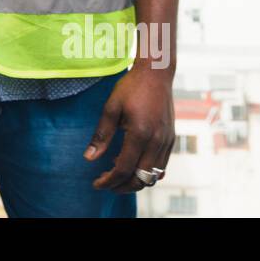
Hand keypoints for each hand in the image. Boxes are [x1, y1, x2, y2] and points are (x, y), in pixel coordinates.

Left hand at [84, 63, 174, 192]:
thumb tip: (89, 158)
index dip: (109, 180)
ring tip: (116, 173)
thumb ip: (101, 135)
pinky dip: (147, 171)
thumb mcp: (111, 108)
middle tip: (106, 183)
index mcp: (140, 134)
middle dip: (122, 186)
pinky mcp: (171, 139)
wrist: (156, 74)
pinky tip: (132, 162)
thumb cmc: (131, 87)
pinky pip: (161, 165)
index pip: (123, 168)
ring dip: (135, 180)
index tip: (96, 183)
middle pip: (140, 178)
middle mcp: (157, 141)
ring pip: (153, 176)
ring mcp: (167, 141)